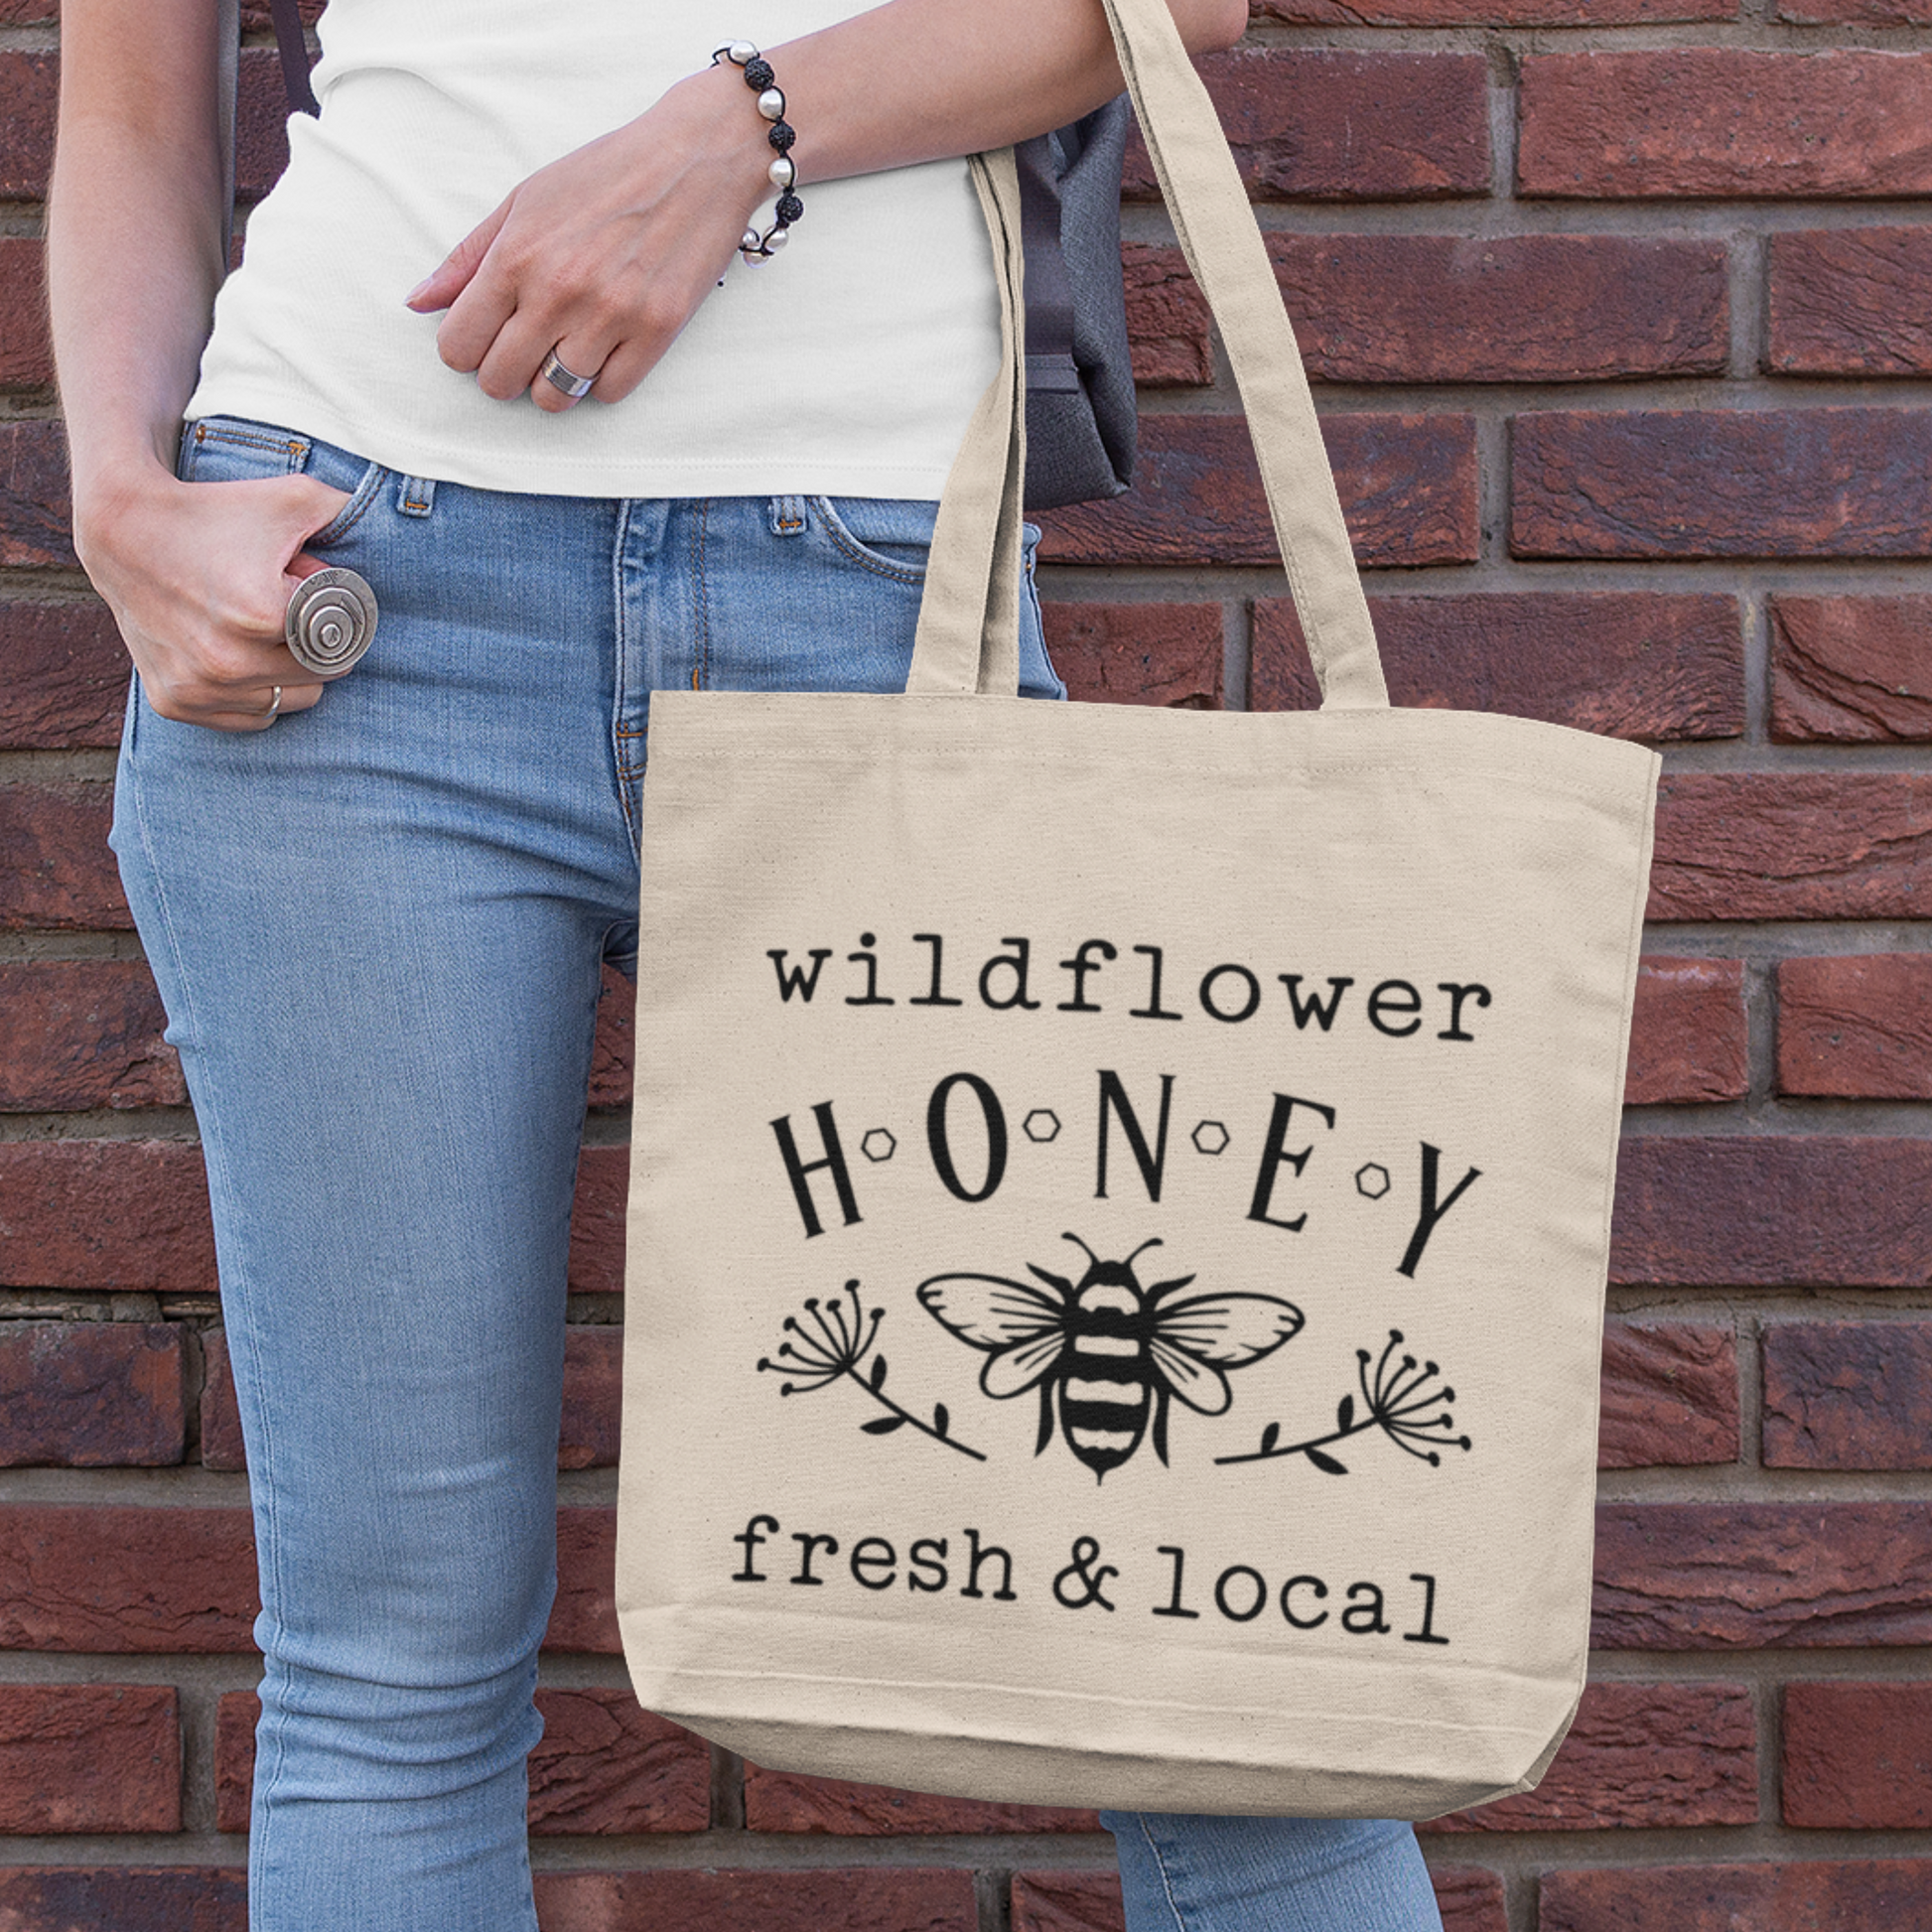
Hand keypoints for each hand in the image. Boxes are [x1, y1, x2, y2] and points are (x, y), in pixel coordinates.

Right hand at [76, 462, 350, 730]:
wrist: (124, 528)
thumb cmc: (216, 511)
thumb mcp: (292, 498)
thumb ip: (352, 514)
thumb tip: (404, 536)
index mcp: (261, 616)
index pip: (341, 638)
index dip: (333, 610)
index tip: (308, 587)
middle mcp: (226, 662)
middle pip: (321, 672)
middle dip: (314, 639)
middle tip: (282, 602)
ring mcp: (198, 687)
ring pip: (293, 700)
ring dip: (289, 669)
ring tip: (256, 624)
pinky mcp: (175, 703)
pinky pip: (252, 715)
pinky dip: (256, 690)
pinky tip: (236, 650)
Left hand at [405, 68, 770, 413]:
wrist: (694, 159)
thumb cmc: (607, 174)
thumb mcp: (525, 201)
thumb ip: (469, 256)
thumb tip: (419, 301)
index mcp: (517, 257)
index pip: (459, 345)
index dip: (465, 351)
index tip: (484, 338)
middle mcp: (559, 292)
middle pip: (501, 381)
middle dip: (504, 373)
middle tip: (523, 350)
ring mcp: (610, 316)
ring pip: (555, 397)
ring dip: (553, 383)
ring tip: (565, 350)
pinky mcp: (657, 331)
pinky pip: (610, 392)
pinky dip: (601, 380)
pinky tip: (606, 347)